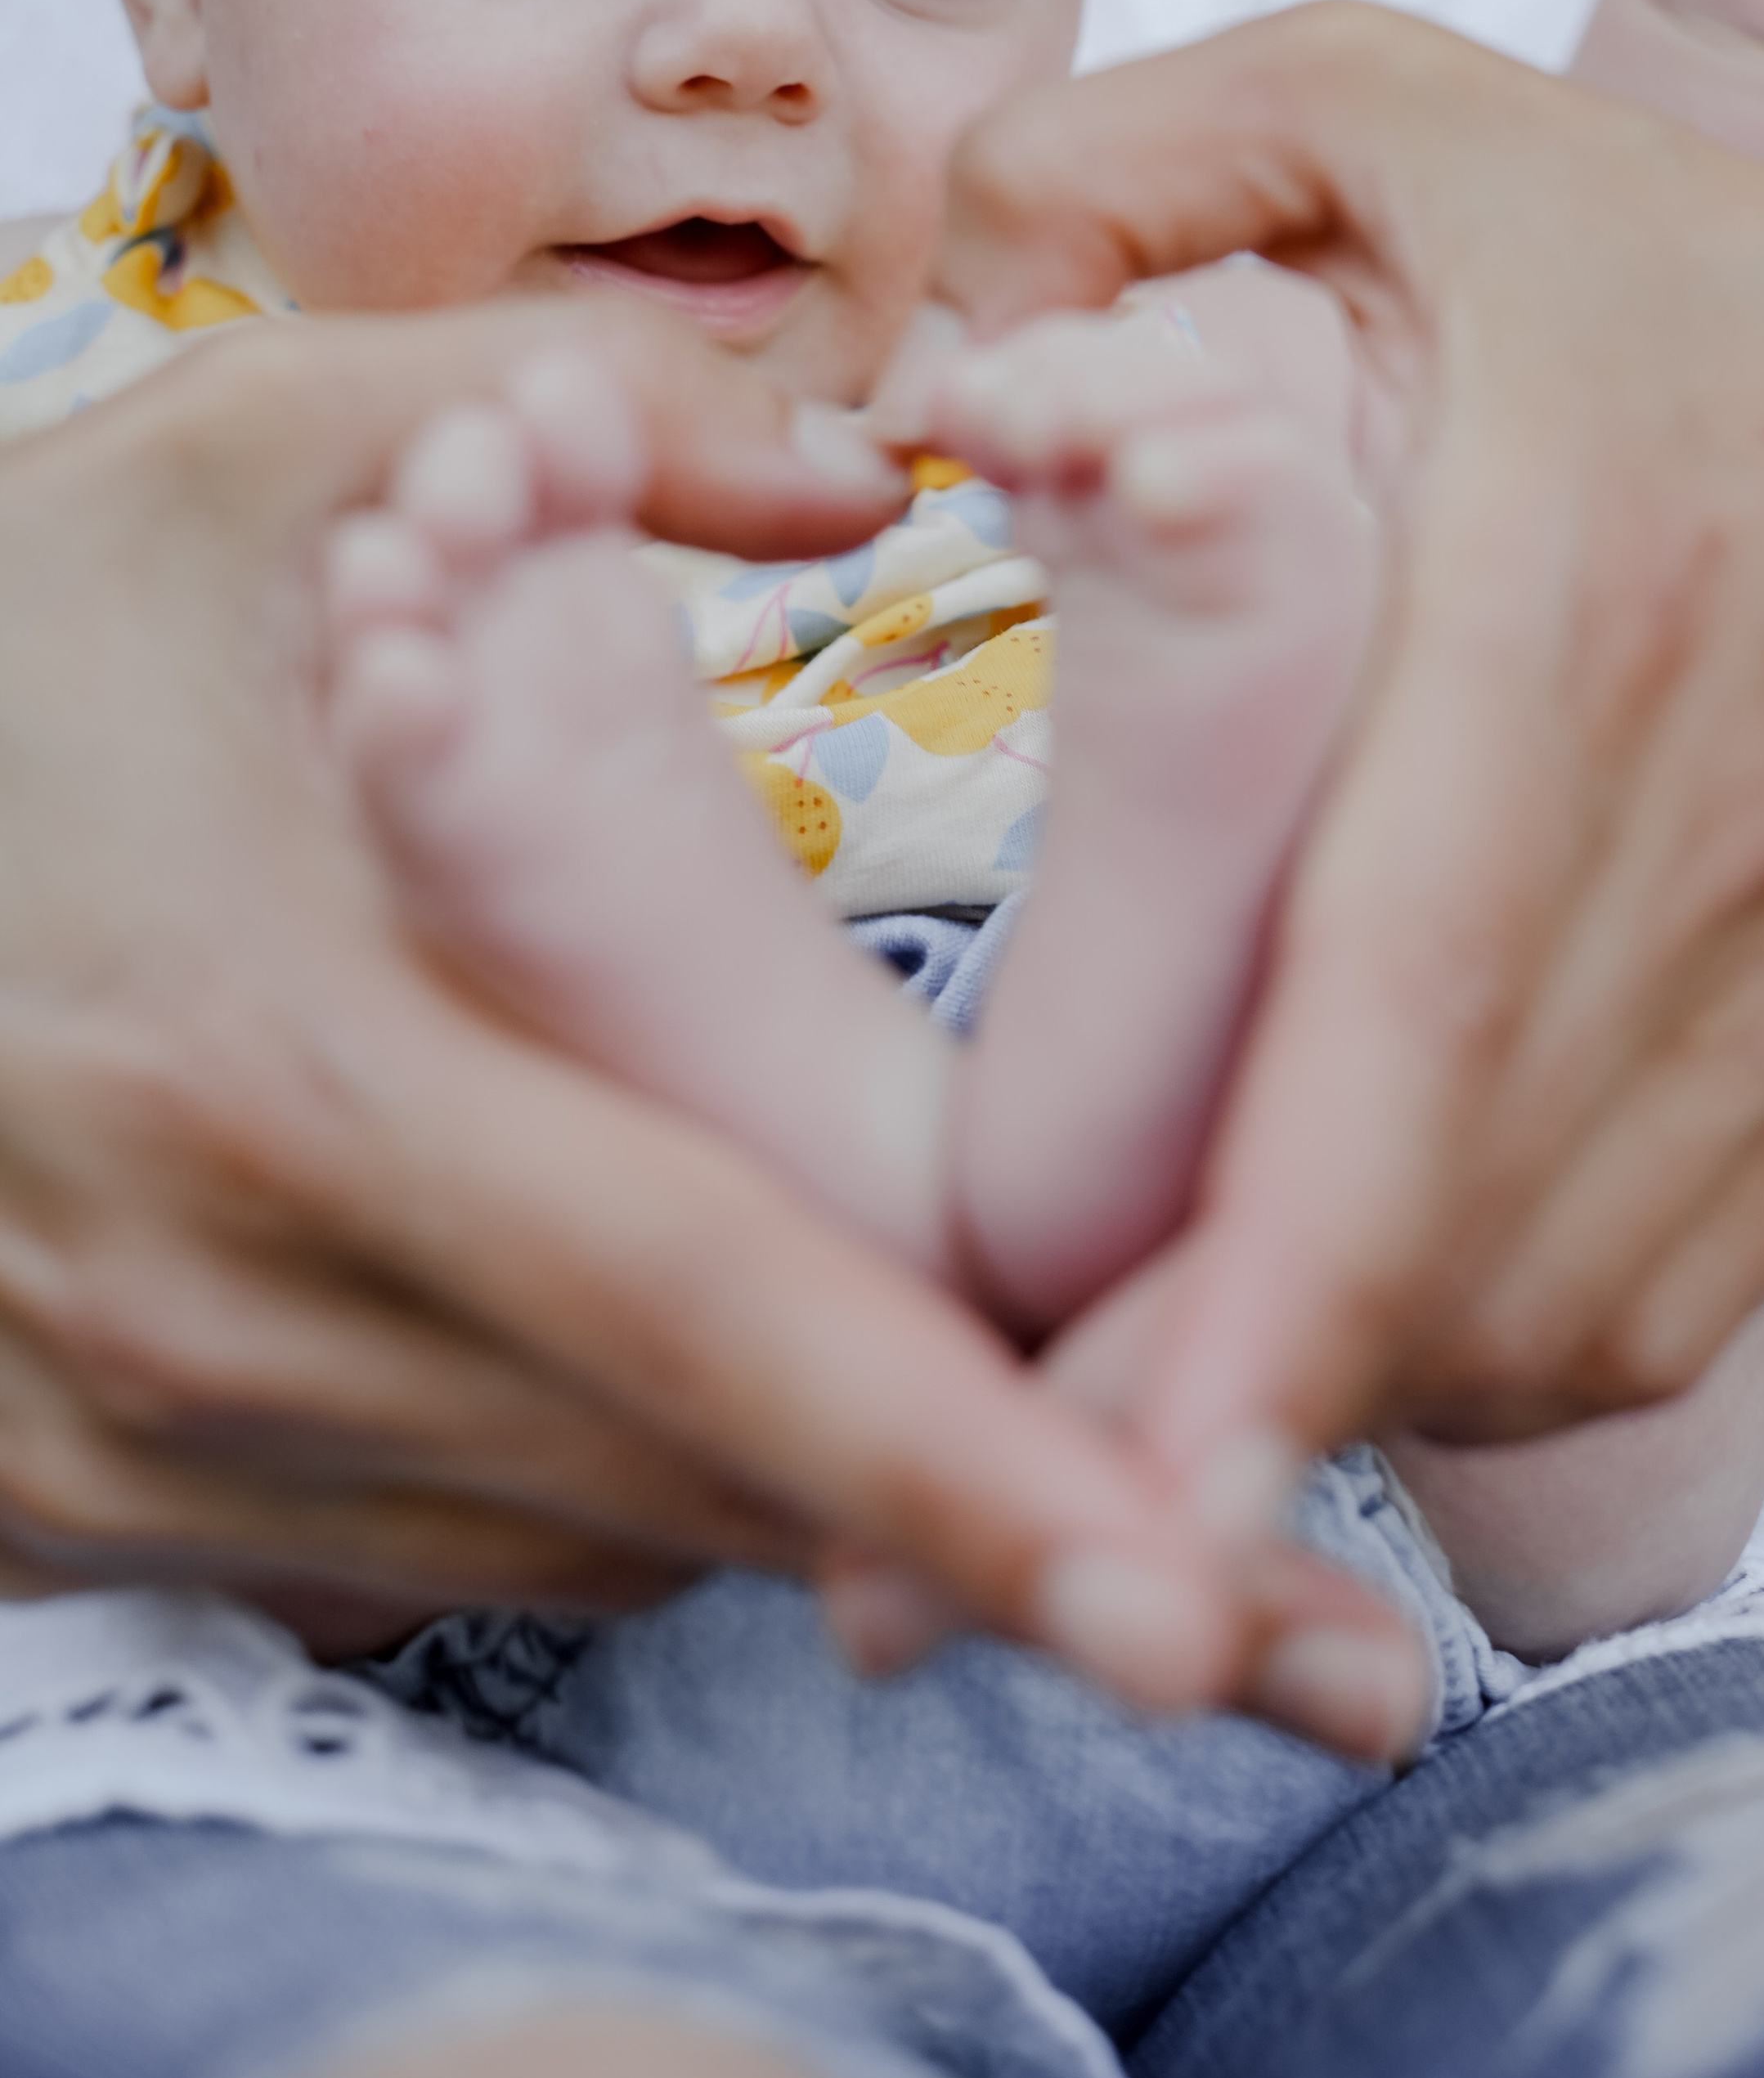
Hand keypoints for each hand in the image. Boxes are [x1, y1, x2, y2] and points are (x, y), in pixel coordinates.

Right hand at [0, 293, 1312, 1711]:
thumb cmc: (5, 644)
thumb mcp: (248, 455)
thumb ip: (566, 419)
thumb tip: (877, 473)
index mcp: (301, 1052)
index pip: (693, 1298)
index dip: (953, 1460)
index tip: (1193, 1588)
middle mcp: (234, 1303)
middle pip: (694, 1486)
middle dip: (1015, 1570)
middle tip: (1319, 1658)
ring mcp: (151, 1435)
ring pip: (604, 1539)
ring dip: (847, 1532)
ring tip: (1112, 1543)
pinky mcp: (102, 1495)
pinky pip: (465, 1551)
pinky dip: (654, 1497)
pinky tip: (779, 1428)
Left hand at [922, 1, 1763, 1480]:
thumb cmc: (1629, 251)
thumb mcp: (1379, 115)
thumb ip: (1114, 163)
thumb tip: (916, 361)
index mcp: (1586, 582)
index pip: (1419, 991)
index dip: (1278, 1264)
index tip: (1120, 1473)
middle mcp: (1725, 809)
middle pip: (1478, 1199)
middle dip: (1249, 1406)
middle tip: (1028, 1545)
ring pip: (1590, 1275)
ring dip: (1367, 1403)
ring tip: (1148, 1463)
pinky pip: (1694, 1262)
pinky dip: (1512, 1353)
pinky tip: (1352, 1363)